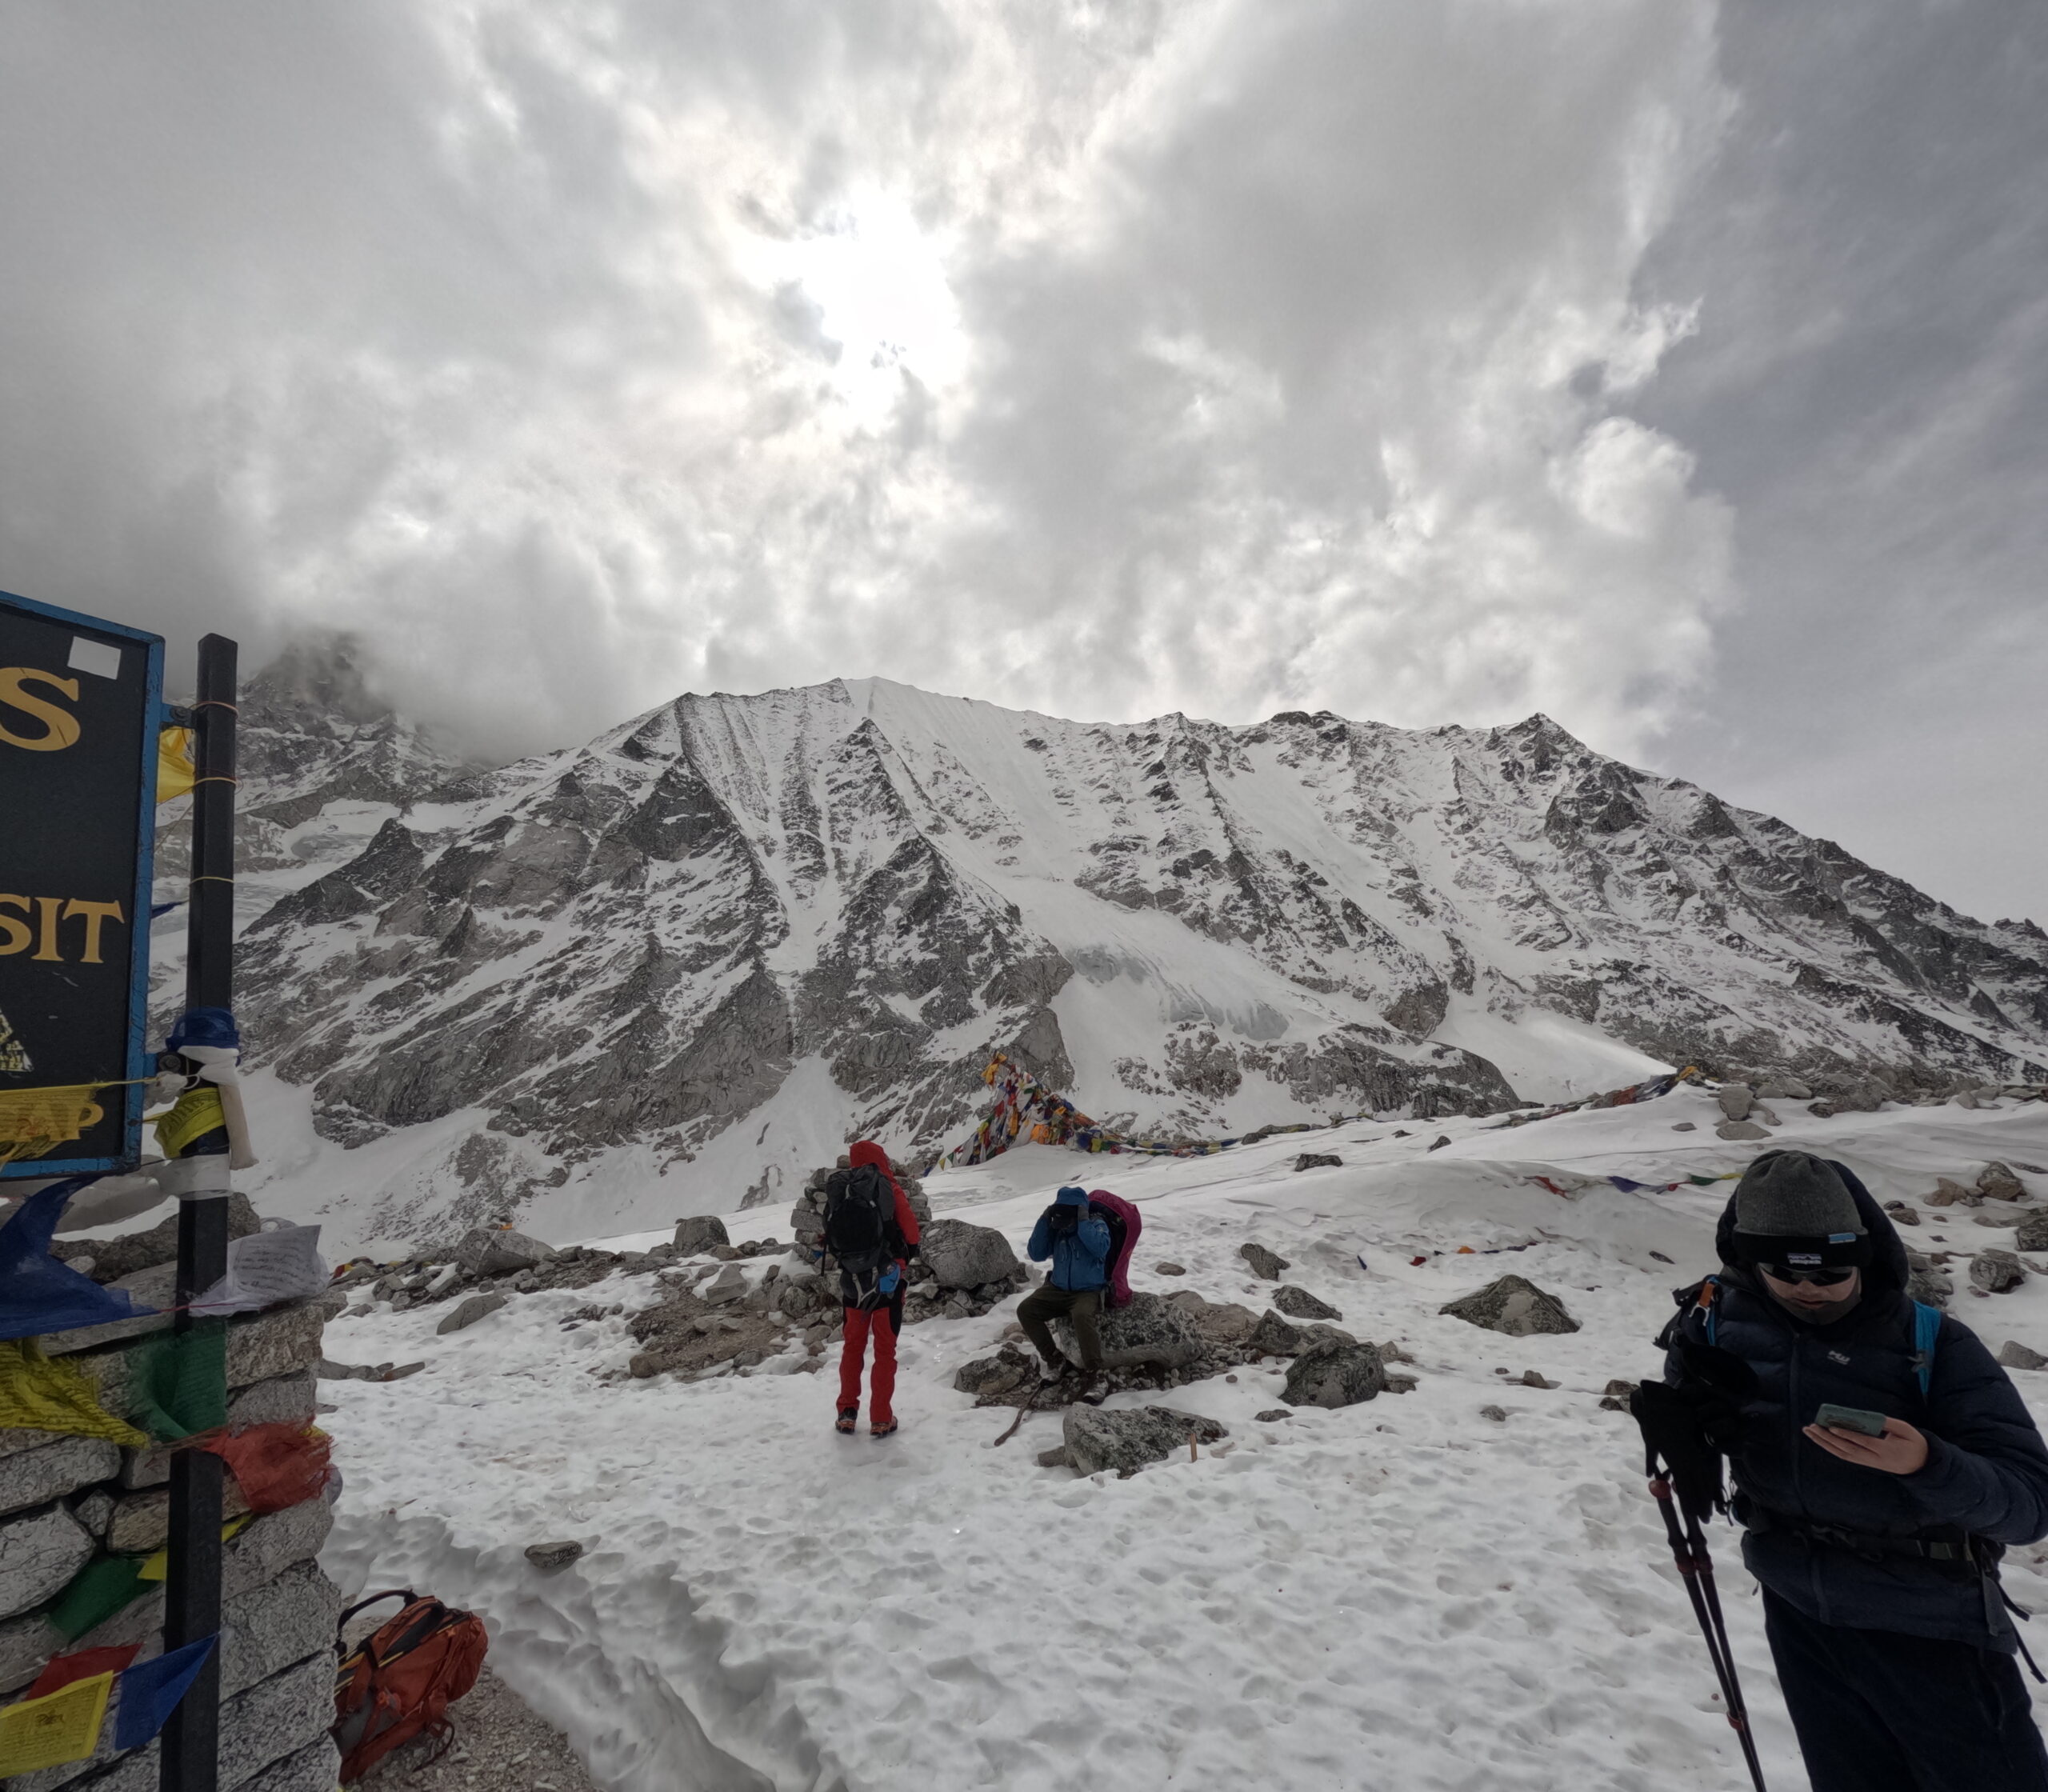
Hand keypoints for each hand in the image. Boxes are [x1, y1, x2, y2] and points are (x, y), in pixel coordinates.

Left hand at [1803, 1417, 1929, 1474]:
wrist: (1920, 1465)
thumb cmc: (1913, 1443)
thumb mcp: (1907, 1430)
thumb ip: (1888, 1423)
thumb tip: (1868, 1416)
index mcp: (1888, 1450)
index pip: (1863, 1442)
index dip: (1847, 1435)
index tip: (1832, 1427)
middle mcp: (1876, 1459)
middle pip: (1848, 1450)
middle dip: (1828, 1438)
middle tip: (1811, 1427)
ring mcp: (1869, 1463)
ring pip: (1844, 1454)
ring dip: (1825, 1443)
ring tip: (1810, 1432)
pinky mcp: (1866, 1463)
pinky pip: (1846, 1456)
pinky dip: (1832, 1448)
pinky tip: (1820, 1439)